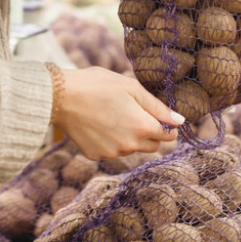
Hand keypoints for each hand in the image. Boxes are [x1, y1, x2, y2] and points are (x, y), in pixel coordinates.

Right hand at [53, 67, 182, 159]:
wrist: (61, 97)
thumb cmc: (97, 85)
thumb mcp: (131, 87)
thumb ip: (158, 107)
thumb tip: (179, 121)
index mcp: (142, 127)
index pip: (169, 135)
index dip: (166, 124)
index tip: (156, 114)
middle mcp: (129, 145)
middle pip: (152, 146)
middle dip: (149, 132)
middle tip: (133, 112)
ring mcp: (111, 153)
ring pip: (131, 148)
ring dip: (129, 136)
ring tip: (112, 114)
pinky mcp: (95, 155)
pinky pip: (111, 150)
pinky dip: (110, 140)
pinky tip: (98, 123)